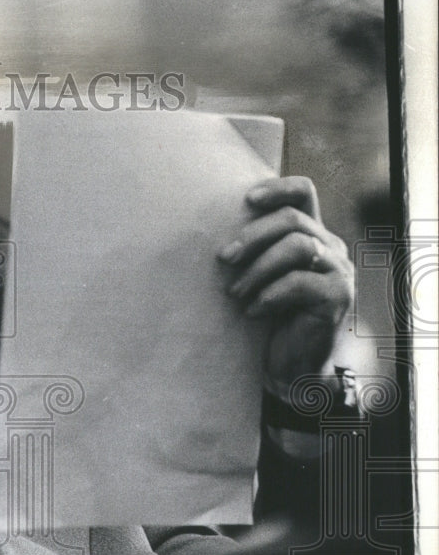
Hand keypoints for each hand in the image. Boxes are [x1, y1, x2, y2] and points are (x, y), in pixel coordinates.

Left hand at [218, 176, 353, 389]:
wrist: (291, 366)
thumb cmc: (268, 317)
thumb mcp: (260, 277)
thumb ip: (254, 251)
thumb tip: (215, 234)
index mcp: (313, 236)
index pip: (305, 193)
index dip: (278, 189)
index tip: (247, 200)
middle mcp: (332, 248)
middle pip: (293, 220)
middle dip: (253, 236)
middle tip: (224, 258)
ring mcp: (340, 272)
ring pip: (298, 247)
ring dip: (258, 269)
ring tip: (235, 293)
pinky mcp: (338, 297)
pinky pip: (299, 282)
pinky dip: (268, 295)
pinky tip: (252, 311)